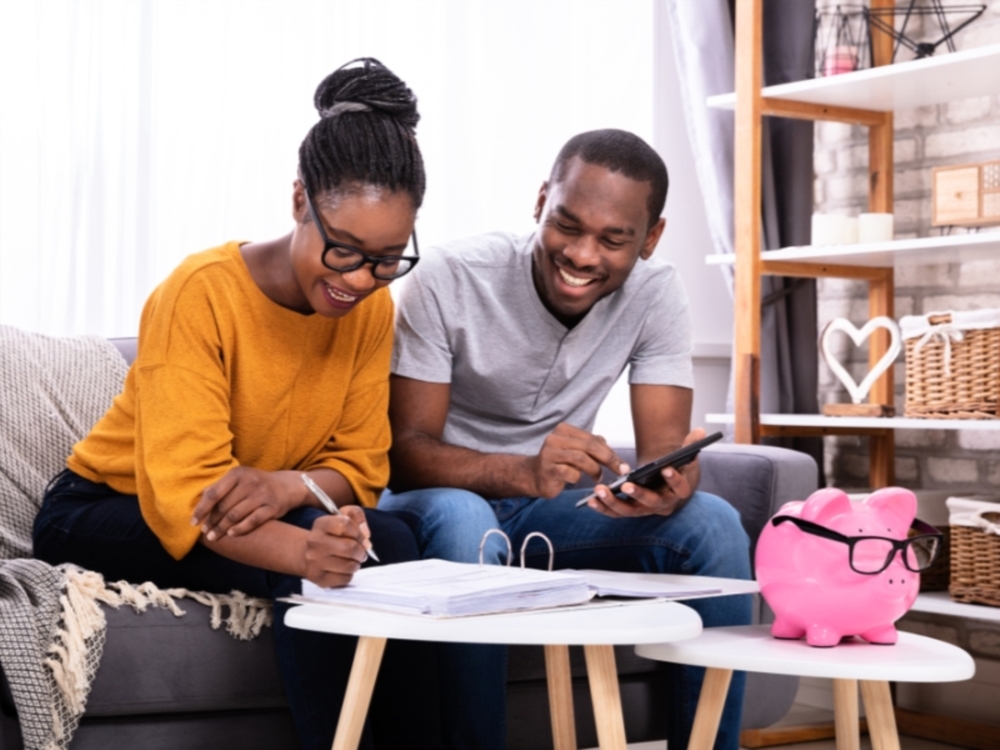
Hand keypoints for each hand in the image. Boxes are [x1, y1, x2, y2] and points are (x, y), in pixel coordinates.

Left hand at [191, 467, 302, 540]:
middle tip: (205, 532)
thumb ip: (221, 487)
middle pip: (224, 506)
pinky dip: (240, 529)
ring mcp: (262, 494)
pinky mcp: (272, 507)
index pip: (214, 493)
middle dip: (212, 521)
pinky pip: (252, 521)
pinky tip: (231, 534)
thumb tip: (199, 499)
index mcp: (238, 473)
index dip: (202, 509)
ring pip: (235, 515)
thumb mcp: (240, 479)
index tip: (193, 522)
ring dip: (222, 528)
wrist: (288, 486)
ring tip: (214, 537)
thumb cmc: (256, 484)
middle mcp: (250, 482)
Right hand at [303, 505, 369, 587]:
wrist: (309, 555)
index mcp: (321, 524)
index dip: (359, 533)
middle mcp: (314, 542)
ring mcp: (314, 561)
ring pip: (349, 565)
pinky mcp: (318, 578)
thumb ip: (356, 515)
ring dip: (356, 564)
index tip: (362, 539)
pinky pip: (345, 579)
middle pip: (350, 547)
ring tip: (353, 561)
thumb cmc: (332, 535)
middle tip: (361, 553)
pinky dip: (350, 575)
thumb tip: (366, 534)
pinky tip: (344, 570)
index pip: (345, 524)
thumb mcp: (343, 517)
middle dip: (361, 551)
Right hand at [528, 423, 629, 498]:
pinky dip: (578, 477)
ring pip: (581, 458)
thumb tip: (611, 450)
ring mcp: (550, 453)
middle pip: (589, 446)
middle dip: (608, 459)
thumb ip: (591, 446)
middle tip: (620, 471)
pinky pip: (570, 473)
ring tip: (597, 477)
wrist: (534, 476)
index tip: (622, 465)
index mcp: (564, 430)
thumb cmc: (558, 464)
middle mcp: (555, 438)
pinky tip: (576, 479)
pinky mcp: (548, 468)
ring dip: (594, 470)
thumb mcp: (575, 451)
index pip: (593, 439)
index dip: (610, 452)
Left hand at [586, 428, 704, 517]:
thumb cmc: (674, 468)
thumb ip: (691, 444)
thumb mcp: (685, 456)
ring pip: (629, 511)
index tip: (667, 469)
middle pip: (651, 503)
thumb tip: (701, 432)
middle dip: (638, 495)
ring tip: (599, 491)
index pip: (680, 488)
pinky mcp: (630, 511)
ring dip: (614, 503)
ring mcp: (645, 510)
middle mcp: (662, 504)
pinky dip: (603, 508)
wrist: (664, 482)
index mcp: (678, 492)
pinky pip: (616, 513)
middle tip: (626, 485)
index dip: (675, 480)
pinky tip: (590, 501)